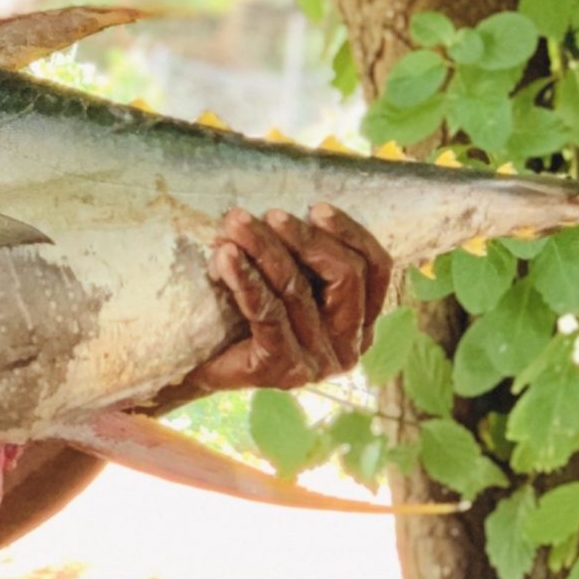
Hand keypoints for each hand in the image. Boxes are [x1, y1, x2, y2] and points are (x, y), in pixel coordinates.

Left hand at [180, 203, 392, 397]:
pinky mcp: (281, 370)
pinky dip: (245, 278)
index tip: (316, 208)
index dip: (351, 234)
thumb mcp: (286, 280)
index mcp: (361, 323)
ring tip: (236, 224)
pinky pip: (267, 312)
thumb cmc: (246, 312)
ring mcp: (317, 363)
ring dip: (264, 248)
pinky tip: (225, 255)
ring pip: (298, 289)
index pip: (376, 269)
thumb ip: (305, 257)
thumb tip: (296, 209)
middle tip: (268, 214)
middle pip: (344, 276)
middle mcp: (348, 348)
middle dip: (305, 238)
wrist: (202, 362)